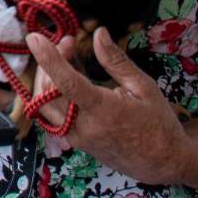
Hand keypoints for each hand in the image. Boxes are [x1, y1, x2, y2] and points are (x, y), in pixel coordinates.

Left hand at [27, 29, 190, 184]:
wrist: (162, 163)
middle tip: (69, 43)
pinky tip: (67, 79)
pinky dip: (50, 94)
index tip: (34, 38)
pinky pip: (51, 116)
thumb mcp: (143, 87)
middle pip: (47, 92)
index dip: (47, 58)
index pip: (65, 82)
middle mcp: (84, 127)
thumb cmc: (158, 123)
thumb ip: (116, 61)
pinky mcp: (75, 143)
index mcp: (104, 110)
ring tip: (68, 58)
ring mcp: (76, 138)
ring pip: (43, 106)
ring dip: (47, 78)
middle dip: (50, 62)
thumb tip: (98, 33)